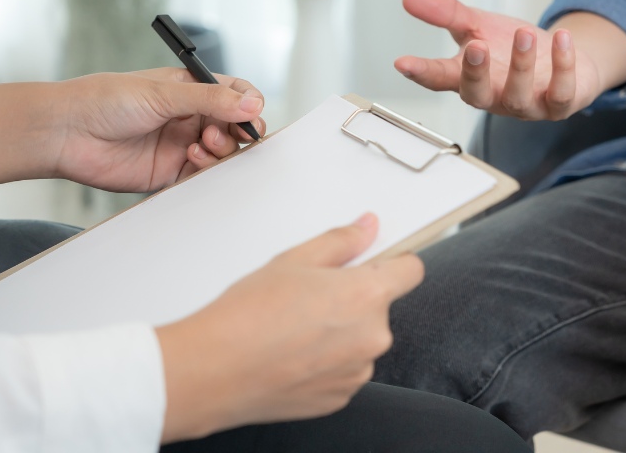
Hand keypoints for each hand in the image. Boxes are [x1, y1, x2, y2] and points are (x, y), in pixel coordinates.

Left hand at [0, 69, 266, 190]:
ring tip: (203, 145)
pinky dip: (205, 171)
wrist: (66, 133)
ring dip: (222, 151)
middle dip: (238, 132)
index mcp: (190, 89)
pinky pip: (201, 177)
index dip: (248, 104)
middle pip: (233, 127)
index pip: (234, 94)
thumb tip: (252, 104)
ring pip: (221, 154)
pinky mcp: (169, 173)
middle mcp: (189, 117)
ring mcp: (180, 146)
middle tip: (232, 135)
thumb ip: (211, 100)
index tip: (253, 114)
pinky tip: (191, 160)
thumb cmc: (106, 100)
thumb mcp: (164, 93)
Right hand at [155, 214, 424, 441]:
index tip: (379, 261)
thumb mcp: (294, 260)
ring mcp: (358, 372)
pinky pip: (344, 371)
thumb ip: (341, 241)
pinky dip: (326, 362)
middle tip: (311, 296)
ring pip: (360, 341)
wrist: (214, 372)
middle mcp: (372, 337)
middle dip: (354, 299)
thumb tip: (367, 228)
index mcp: (367, 296)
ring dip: (340, 334)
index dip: (394, 261)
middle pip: (379, 307)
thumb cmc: (248, 316)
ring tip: (294, 329)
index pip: (411, 270)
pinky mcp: (340, 398)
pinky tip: (292, 354)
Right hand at [393, 0, 625, 119]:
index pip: (440, 78)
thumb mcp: (478, 26)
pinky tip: (560, 38)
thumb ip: (447, 14)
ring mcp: (527, 105)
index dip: (421, 73)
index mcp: (469, 78)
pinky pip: (561, 92)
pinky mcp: (560, 104)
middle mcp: (494, 97)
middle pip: (477, 96)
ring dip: (520, 65)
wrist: (560, 57)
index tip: (402, 63)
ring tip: (523, 33)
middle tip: (475, 46)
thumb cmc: (512, 48)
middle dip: (475, 73)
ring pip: (518, 95)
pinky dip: (562, 65)